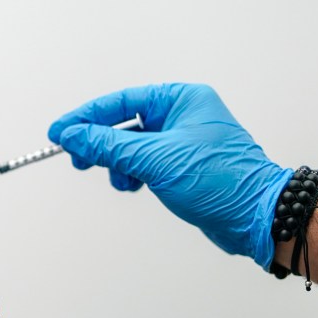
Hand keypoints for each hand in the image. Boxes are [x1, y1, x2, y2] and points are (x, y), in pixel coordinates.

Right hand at [48, 83, 292, 267]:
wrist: (257, 218)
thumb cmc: (222, 181)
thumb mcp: (155, 160)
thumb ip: (108, 146)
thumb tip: (72, 135)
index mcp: (181, 100)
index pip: (120, 102)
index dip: (85, 117)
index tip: (59, 131)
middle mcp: (182, 115)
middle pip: (122, 123)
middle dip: (99, 143)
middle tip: (78, 158)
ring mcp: (181, 141)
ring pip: (130, 146)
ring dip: (117, 163)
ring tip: (121, 179)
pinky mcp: (180, 166)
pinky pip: (142, 163)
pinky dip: (131, 174)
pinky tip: (134, 185)